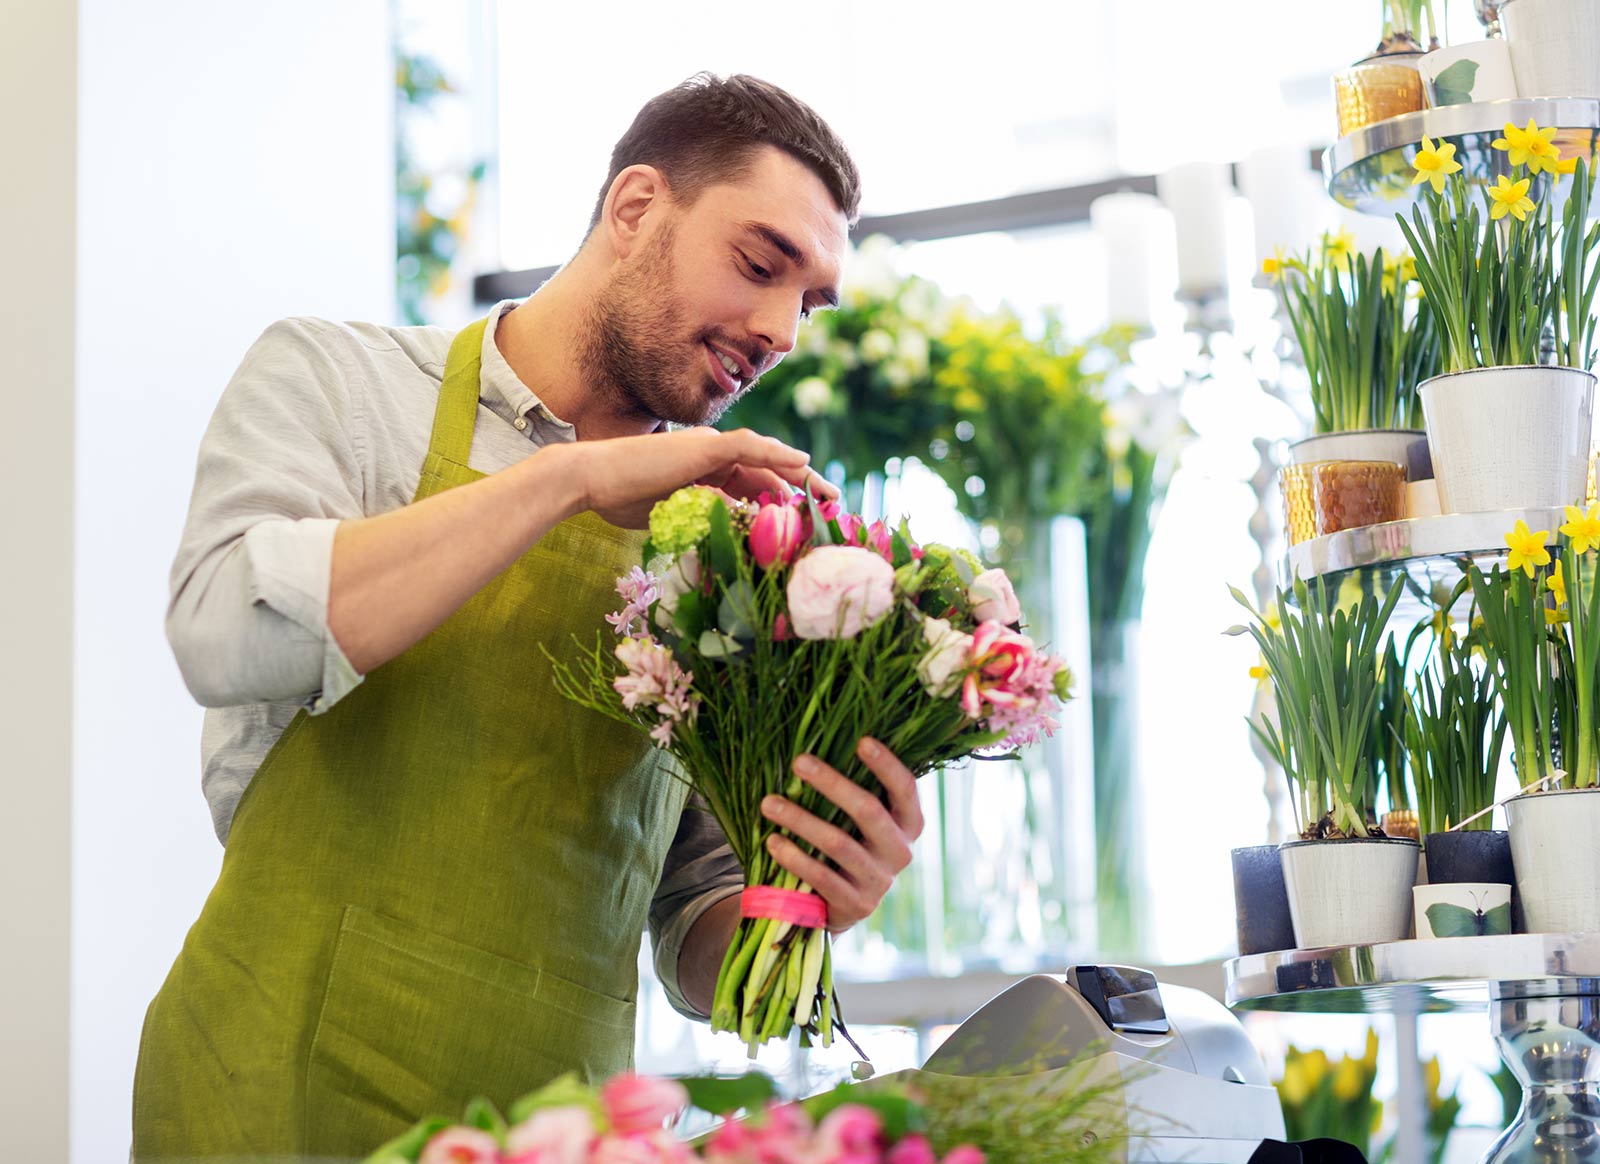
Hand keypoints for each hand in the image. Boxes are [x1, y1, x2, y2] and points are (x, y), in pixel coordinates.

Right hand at [571, 428, 835, 528]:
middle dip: (803, 491)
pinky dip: (777, 454)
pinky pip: (748, 446)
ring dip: (800, 477)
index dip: (785, 503)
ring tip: (829, 494)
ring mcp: (708, 448)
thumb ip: (703, 520)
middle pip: (769, 473)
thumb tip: (732, 536)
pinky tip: (803, 464)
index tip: (809, 523)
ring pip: (766, 460)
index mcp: (705, 473)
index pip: (755, 487)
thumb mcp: (673, 517)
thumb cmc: (620, 500)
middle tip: (835, 509)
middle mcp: (712, 456)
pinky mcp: (703, 446)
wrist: (588, 481)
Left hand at [759, 738, 923, 932]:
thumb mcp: (861, 820)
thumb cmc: (849, 842)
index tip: (861, 740)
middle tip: (798, 761)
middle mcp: (900, 851)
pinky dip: (794, 857)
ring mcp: (880, 881)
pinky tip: (772, 841)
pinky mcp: (856, 904)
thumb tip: (821, 740)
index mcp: (908, 823)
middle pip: (868, 811)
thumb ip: (855, 790)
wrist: (843, 904)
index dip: (886, 764)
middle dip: (832, 783)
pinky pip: (822, 876)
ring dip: (800, 819)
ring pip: (838, 843)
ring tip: (768, 803)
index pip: (905, 788)